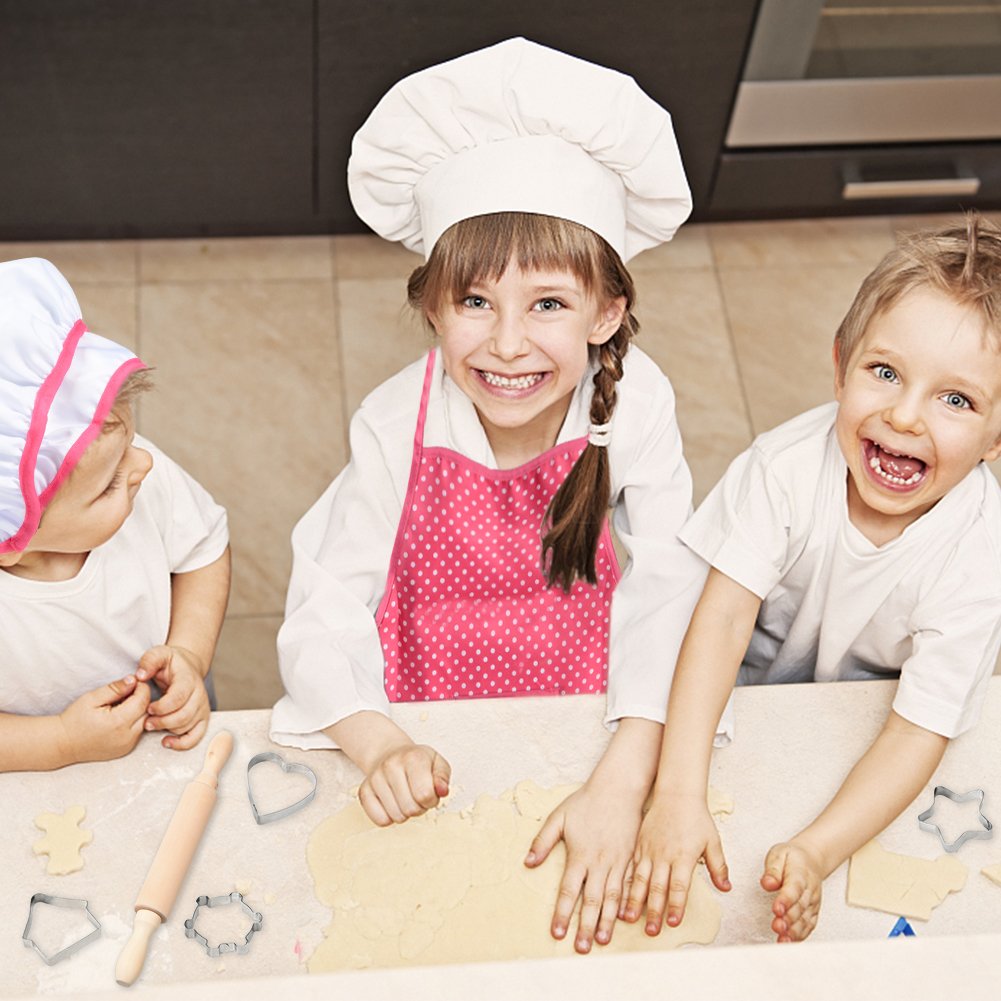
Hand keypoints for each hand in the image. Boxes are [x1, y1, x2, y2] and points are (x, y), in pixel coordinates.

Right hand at [58, 676, 150, 763]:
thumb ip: (115, 688)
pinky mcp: (125, 750)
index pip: (143, 700)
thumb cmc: (74, 719)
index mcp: (118, 722)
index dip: (141, 688)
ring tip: (122, 705)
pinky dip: (134, 722)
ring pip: (144, 722)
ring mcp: (127, 745)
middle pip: (147, 711)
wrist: (62, 744)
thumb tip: (133, 680)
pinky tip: (120, 717)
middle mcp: (127, 737)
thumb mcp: (92, 698)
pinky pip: (138, 732)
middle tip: (126, 693)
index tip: (133, 682)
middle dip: (141, 699)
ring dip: (138, 711)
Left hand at [137, 645, 209, 749]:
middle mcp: (199, 694)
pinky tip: (167, 741)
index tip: (148, 708)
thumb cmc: (171, 663)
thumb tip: (140, 675)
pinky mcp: (202, 718)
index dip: (162, 707)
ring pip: (187, 726)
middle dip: (162, 722)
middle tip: (146, 722)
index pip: (178, 698)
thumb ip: (149, 661)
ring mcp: (202, 707)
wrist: (187, 667)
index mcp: (189, 679)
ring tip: (152, 725)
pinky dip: (182, 743)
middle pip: (183, 716)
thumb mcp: (158, 654)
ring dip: (167, 730)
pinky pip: (196, 736)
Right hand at [359, 742, 450, 826]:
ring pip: (396, 817)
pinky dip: (389, 817)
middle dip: (419, 808)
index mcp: (413, 757)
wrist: (389, 753)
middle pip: (411, 809)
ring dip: (405, 813)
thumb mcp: (436, 763)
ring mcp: (375, 778)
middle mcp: (391, 765)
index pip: (425, 794)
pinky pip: (380, 820)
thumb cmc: (416, 761)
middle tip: (416, 795)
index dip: (432, 800)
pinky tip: (392, 803)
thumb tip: (443, 791)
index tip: (429, 793)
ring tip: (405, 797)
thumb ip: (442, 777)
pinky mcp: (364, 791)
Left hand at [524, 783, 640, 952]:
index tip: (556, 933)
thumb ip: (543, 841)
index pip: (568, 890)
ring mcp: (617, 862)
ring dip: (606, 921)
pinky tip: (624, 919)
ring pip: (612, 898)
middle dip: (585, 926)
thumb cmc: (586, 802)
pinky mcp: (631, 859)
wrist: (618, 788)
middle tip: (581, 949)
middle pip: (591, 900)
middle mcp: (599, 862)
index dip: (561, 913)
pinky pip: (629, 887)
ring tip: (602, 941)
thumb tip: (528, 863)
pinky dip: (626, 905)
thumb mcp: (559, 817)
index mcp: (580, 855)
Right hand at [623, 792, 730, 934]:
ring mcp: (649, 849)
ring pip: (640, 880)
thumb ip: (718, 866)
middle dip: (653, 911)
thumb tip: (726, 888)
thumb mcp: (713, 841)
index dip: (676, 906)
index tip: (673, 923)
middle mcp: (663, 855)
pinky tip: (621, 895)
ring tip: (628, 918)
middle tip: (651, 931)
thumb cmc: (696, 818)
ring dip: (635, 901)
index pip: (679, 886)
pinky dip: (627, 883)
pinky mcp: (639, 844)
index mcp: (683, 856)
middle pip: (657, 888)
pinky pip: (631, 867)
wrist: (676, 793)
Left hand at [760, 840, 823, 941]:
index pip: (794, 889)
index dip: (786, 900)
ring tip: (782, 940)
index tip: (776, 909)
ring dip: (794, 931)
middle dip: (789, 919)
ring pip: (805, 920)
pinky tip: (789, 941)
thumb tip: (767, 883)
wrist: (811, 860)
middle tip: (777, 927)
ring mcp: (813, 903)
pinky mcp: (813, 912)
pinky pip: (809, 926)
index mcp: (800, 874)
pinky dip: (800, 935)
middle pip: (800, 907)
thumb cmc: (792, 858)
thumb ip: (772, 869)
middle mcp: (810, 891)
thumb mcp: (779, 854)